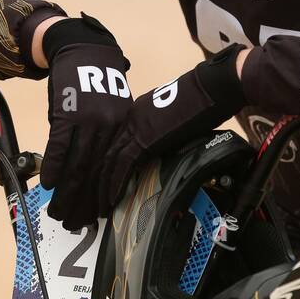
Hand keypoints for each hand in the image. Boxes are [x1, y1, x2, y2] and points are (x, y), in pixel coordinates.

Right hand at [39, 13, 132, 230]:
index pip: (112, 170)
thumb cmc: (98, 82)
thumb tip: (96, 170)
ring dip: (66, 192)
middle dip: (82, 202)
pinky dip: (54, 167)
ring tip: (57, 212)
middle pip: (95, 172)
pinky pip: (60, 146)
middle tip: (73, 223)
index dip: (102, 196)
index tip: (95, 217)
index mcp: (123, 129)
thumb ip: (107, 138)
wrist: (84, 50)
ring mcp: (88, 120)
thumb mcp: (113, 109)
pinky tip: (49, 185)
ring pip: (77, 165)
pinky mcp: (68, 112)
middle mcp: (109, 128)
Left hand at [99, 43, 248, 217]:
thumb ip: (160, 132)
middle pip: (104, 154)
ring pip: (108, 162)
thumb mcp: (172, 117)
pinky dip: (115, 185)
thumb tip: (161, 149)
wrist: (208, 90)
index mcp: (135, 114)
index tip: (100, 183)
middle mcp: (129, 120)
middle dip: (96, 179)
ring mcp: (134, 129)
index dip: (104, 166)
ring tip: (97, 207)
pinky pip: (123, 166)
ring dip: (101, 187)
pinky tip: (110, 200)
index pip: (113, 144)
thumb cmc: (199, 102)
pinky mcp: (144, 140)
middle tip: (91, 200)